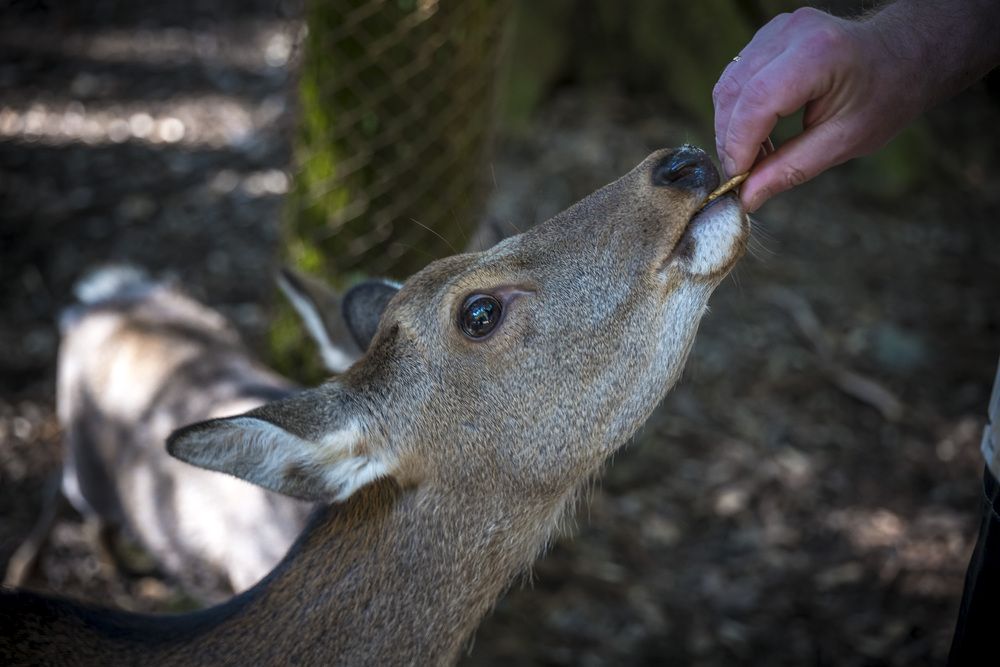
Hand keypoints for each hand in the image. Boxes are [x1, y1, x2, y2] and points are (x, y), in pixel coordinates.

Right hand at [713, 7, 925, 211]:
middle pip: (734, 92)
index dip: (738, 145)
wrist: (905, 55)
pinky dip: (738, 109)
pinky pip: (736, 76)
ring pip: (728, 84)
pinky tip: (757, 132)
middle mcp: (792, 33)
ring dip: (730, 126)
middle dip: (729, 139)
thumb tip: (747, 197)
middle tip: (742, 176)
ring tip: (753, 156)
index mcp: (818, 55)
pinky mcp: (771, 34)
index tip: (737, 180)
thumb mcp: (844, 142)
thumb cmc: (885, 96)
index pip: (757, 102)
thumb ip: (791, 168)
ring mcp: (779, 29)